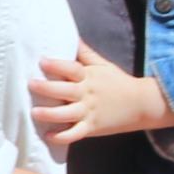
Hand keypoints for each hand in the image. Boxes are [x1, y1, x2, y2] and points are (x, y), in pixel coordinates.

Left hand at [31, 46, 164, 148]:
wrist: (142, 104)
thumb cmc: (119, 82)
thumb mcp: (104, 65)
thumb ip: (86, 53)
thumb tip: (73, 36)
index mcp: (89, 77)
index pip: (72, 69)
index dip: (56, 65)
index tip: (42, 61)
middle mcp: (87, 94)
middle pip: (65, 91)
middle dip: (46, 88)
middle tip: (31, 84)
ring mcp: (89, 112)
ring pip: (66, 114)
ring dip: (49, 114)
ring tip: (34, 112)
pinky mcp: (91, 128)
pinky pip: (74, 134)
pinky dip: (61, 137)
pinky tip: (48, 136)